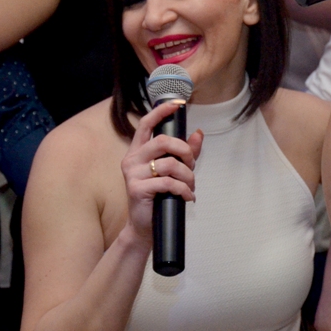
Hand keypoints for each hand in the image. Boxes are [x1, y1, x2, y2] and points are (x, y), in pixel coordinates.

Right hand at [119, 101, 204, 243]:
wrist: (144, 226)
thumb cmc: (158, 196)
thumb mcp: (173, 171)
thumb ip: (186, 152)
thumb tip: (198, 133)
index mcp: (138, 151)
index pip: (147, 124)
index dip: (161, 112)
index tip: (176, 104)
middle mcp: (132, 159)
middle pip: (162, 141)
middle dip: (184, 151)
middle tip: (191, 164)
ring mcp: (133, 174)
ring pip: (169, 164)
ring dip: (187, 176)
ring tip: (190, 186)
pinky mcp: (137, 189)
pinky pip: (168, 183)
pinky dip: (183, 190)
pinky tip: (186, 197)